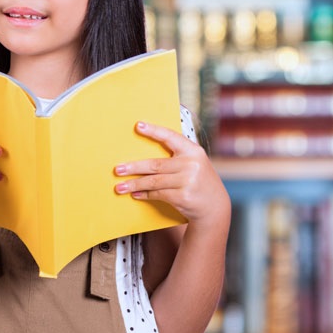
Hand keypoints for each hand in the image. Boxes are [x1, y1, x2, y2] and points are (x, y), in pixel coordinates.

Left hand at [114, 121, 230, 225]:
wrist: (215, 207)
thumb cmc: (198, 180)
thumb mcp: (193, 163)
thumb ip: (176, 155)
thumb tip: (143, 148)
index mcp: (193, 151)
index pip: (170, 137)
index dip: (153, 131)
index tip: (138, 126)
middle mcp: (191, 165)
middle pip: (155, 164)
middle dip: (133, 167)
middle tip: (117, 169)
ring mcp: (188, 181)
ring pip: (153, 181)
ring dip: (134, 184)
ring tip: (120, 187)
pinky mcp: (183, 197)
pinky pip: (158, 194)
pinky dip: (144, 194)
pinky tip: (135, 194)